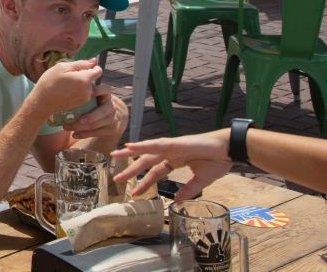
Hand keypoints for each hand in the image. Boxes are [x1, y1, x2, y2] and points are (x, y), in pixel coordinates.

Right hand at [30, 59, 102, 118]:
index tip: (81, 67)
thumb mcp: (62, 67)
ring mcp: (85, 99)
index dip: (91, 66)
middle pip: (92, 78)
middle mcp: (88, 91)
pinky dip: (78, 90)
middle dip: (83, 74)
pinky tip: (67, 90)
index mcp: (84, 80)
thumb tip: (95, 60)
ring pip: (88, 85)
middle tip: (68, 76)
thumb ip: (81, 63)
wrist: (43, 102)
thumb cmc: (50, 81)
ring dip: (81, 82)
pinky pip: (84, 92)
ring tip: (67, 84)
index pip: (98, 70)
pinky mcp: (82, 104)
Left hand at [67, 84, 127, 140]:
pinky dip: (84, 134)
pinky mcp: (111, 129)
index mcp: (107, 94)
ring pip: (97, 124)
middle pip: (102, 112)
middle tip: (76, 120)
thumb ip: (85, 91)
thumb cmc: (96, 101)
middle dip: (89, 117)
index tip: (89, 92)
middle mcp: (112, 106)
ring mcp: (113, 118)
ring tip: (66, 127)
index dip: (99, 90)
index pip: (106, 89)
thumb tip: (64, 89)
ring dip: (80, 127)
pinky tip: (74, 134)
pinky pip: (96, 133)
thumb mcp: (94, 95)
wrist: (113, 115)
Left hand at [111, 129, 230, 199]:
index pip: (156, 172)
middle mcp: (171, 152)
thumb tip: (176, 201)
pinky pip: (157, 144)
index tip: (134, 192)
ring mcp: (173, 146)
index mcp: (176, 160)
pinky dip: (143, 145)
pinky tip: (131, 146)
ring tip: (115, 156)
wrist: (230, 149)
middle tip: (116, 178)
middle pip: (146, 161)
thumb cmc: (218, 161)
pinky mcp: (177, 143)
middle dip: (132, 170)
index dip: (145, 182)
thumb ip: (188, 190)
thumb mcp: (201, 181)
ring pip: (146, 150)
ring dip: (130, 154)